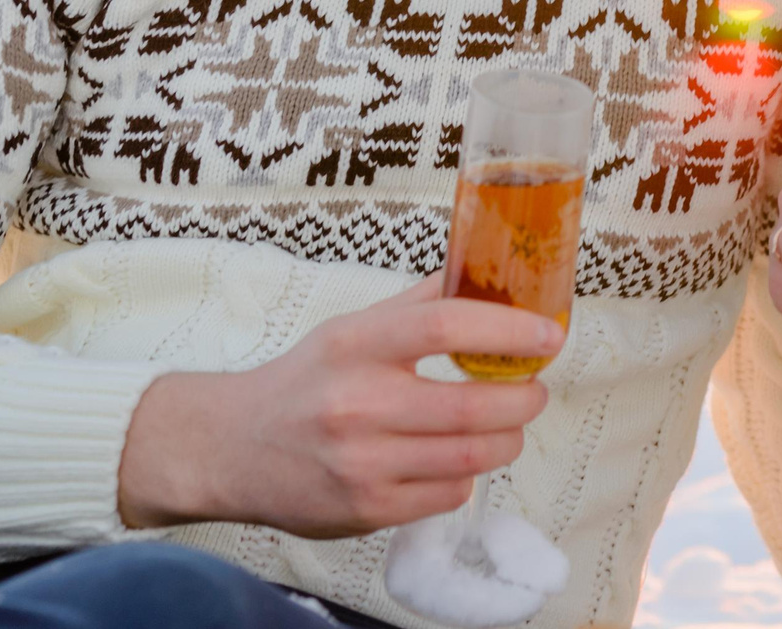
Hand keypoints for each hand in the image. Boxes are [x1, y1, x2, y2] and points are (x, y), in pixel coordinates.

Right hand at [116, 278, 562, 537]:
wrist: (233, 448)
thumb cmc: (305, 381)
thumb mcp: (352, 328)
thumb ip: (420, 304)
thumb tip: (487, 272)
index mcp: (357, 344)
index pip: (445, 326)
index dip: (508, 330)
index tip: (548, 334)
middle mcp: (357, 404)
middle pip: (473, 404)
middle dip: (523, 398)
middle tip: (533, 389)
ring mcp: (362, 462)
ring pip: (471, 456)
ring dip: (507, 439)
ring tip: (507, 424)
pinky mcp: (367, 508)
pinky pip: (449, 494)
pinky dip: (469, 475)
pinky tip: (459, 459)